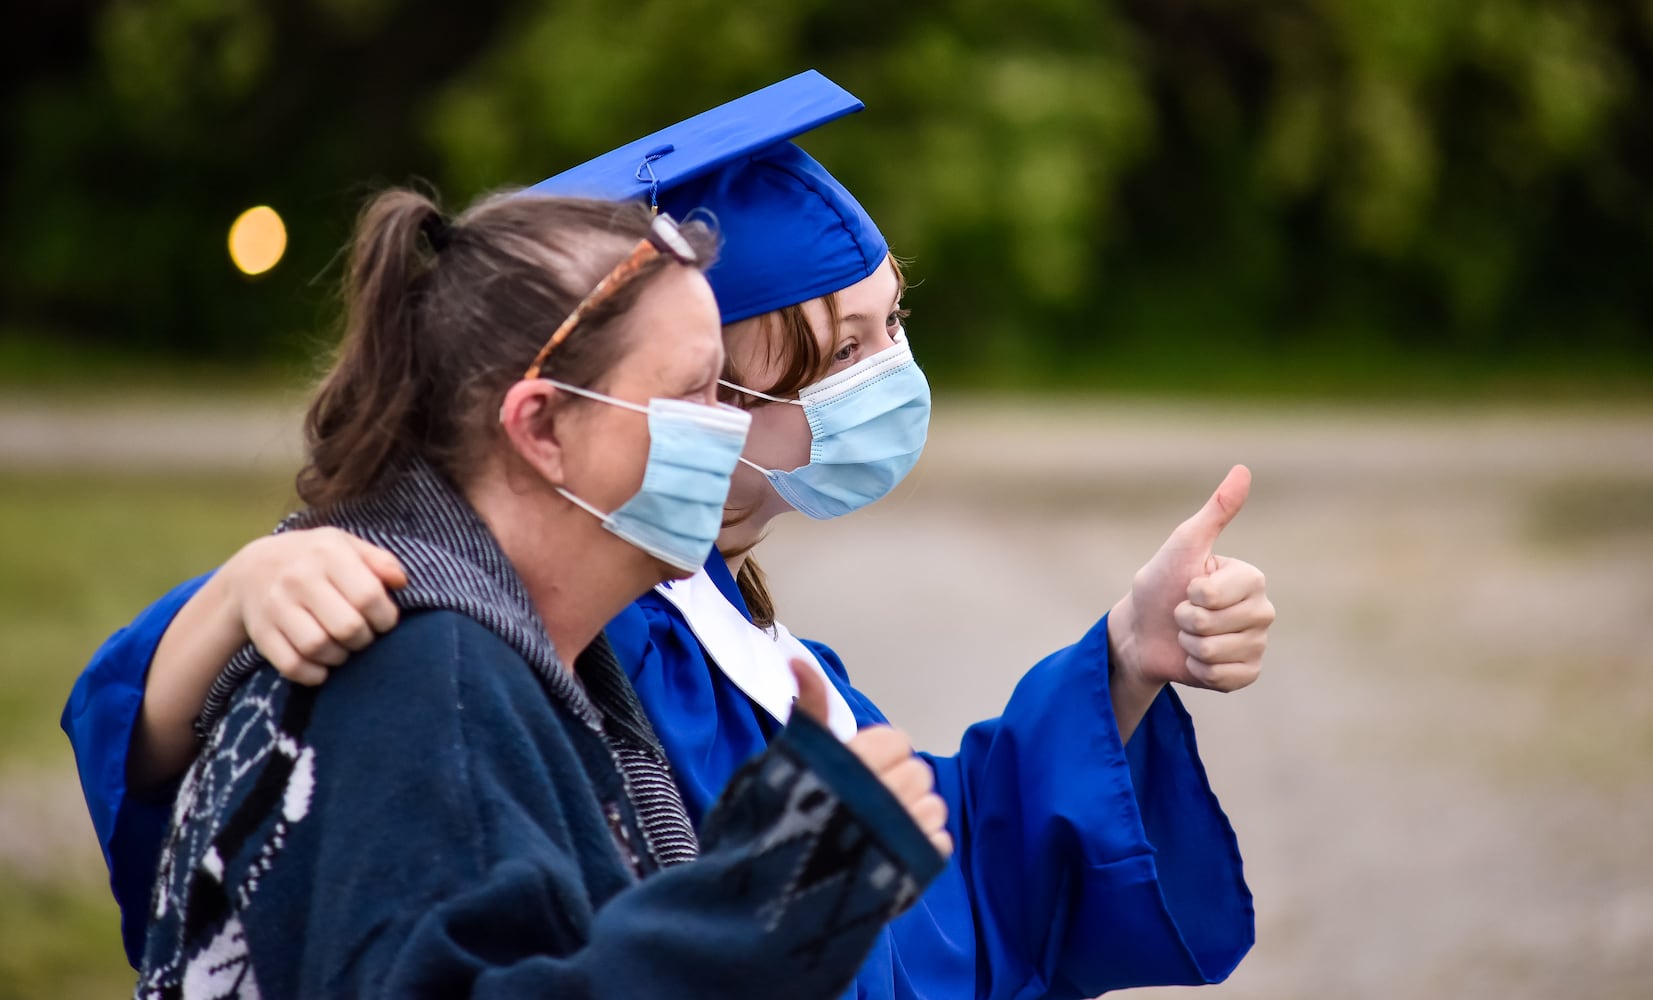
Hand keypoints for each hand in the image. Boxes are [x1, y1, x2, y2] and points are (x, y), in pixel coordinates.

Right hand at [222, 528, 407, 684]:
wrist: (252, 567)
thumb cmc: (313, 559)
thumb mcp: (345, 545)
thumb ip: (380, 560)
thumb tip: (402, 583)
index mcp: (327, 552)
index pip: (369, 596)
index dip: (386, 617)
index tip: (384, 621)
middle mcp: (298, 578)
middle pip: (347, 627)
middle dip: (365, 639)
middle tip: (363, 636)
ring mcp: (276, 606)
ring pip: (319, 648)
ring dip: (340, 657)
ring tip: (343, 647)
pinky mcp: (261, 632)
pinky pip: (292, 666)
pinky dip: (314, 673)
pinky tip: (322, 664)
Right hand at [790, 660, 952, 859]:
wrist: (775, 889)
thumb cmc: (783, 814)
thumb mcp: (793, 755)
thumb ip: (810, 707)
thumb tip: (797, 659)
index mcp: (857, 762)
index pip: (898, 741)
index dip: (878, 753)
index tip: (854, 769)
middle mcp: (885, 793)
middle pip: (918, 772)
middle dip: (895, 783)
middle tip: (865, 800)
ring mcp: (904, 832)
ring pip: (933, 806)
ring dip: (911, 815)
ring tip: (879, 828)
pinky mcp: (917, 866)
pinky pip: (940, 840)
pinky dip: (922, 844)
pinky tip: (893, 850)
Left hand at [1109, 466, 1273, 693]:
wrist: (1142, 631)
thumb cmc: (1160, 584)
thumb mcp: (1183, 545)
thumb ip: (1215, 512)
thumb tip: (1243, 469)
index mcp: (1251, 578)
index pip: (1216, 595)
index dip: (1190, 595)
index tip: (1186, 588)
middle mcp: (1262, 610)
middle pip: (1216, 626)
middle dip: (1186, 623)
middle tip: (1182, 615)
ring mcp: (1257, 644)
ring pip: (1217, 653)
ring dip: (1190, 647)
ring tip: (1187, 636)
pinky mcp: (1247, 673)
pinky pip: (1226, 679)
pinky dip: (1200, 671)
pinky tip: (1197, 659)